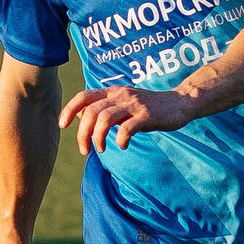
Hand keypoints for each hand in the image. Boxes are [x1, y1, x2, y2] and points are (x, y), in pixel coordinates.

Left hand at [59, 84, 198, 154]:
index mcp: (112, 92)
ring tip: (101, 149)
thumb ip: (103, 107)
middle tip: (85, 150)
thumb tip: (80, 115)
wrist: (180, 102)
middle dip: (83, 134)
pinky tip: (123, 145)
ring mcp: (134, 105)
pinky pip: (127, 128)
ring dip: (98, 137)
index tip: (62, 125)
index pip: (83, 96)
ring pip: (105, 118)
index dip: (69, 110)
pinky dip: (120, 139)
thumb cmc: (149, 106)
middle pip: (91, 112)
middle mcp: (121, 96)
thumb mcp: (123, 102)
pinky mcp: (147, 116)